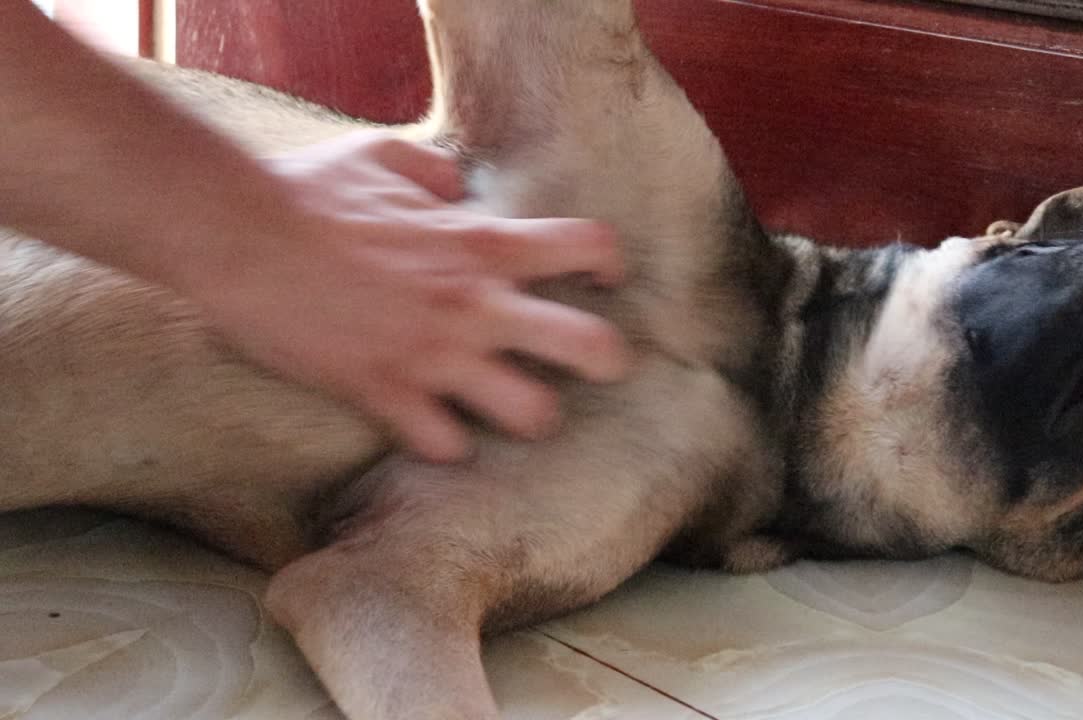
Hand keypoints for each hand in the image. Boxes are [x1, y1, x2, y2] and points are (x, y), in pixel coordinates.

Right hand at [186, 131, 627, 461]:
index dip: (607, 263)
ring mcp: (434, 355)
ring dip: (532, 415)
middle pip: (592, 347)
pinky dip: (447, 442)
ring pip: (534, 415)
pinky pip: (446, 445)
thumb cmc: (307, 189)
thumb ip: (438, 174)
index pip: (590, 246)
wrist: (236, 234)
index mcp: (482, 241)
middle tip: (595, 366)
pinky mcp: (385, 394)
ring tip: (514, 408)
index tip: (599, 277)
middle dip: (608, 361)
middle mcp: (475, 303)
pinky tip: (435, 428)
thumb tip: (459, 190)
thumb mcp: (384, 156)